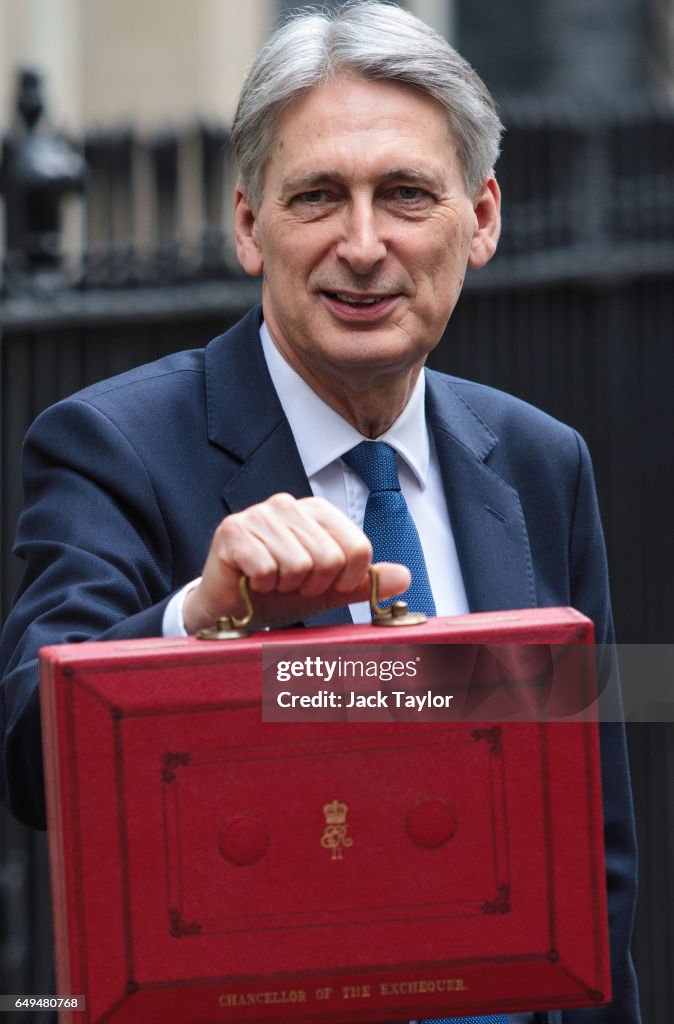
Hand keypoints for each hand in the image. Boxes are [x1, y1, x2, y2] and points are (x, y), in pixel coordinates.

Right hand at [182, 493, 410, 632]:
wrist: (232, 607)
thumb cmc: (280, 594)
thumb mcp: (330, 590)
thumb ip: (365, 582)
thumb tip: (404, 577)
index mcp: (319, 512)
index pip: (358, 549)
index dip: (345, 581)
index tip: (323, 585)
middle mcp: (290, 505)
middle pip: (330, 558)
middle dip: (313, 585)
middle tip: (292, 585)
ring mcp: (259, 514)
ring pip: (298, 564)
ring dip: (285, 586)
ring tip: (272, 582)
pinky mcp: (232, 530)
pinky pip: (267, 568)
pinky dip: (261, 585)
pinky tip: (251, 580)